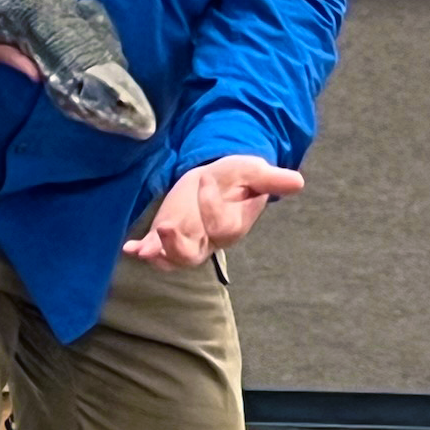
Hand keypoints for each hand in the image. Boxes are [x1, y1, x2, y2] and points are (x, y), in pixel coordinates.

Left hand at [122, 155, 303, 270]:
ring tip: (145, 249)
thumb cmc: (237, 177)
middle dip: (178, 246)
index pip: (222, 225)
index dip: (212, 204)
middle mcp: (207, 239)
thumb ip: (271, 179)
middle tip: (165, 227)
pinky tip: (131, 248)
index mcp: (231, 226)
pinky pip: (153, 248)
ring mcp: (185, 239)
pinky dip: (142, 249)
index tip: (205, 175)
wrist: (217, 178)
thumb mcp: (252, 171)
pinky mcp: (165, 234)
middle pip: (194, 255)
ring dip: (158, 253)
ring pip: (173, 258)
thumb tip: (298, 182)